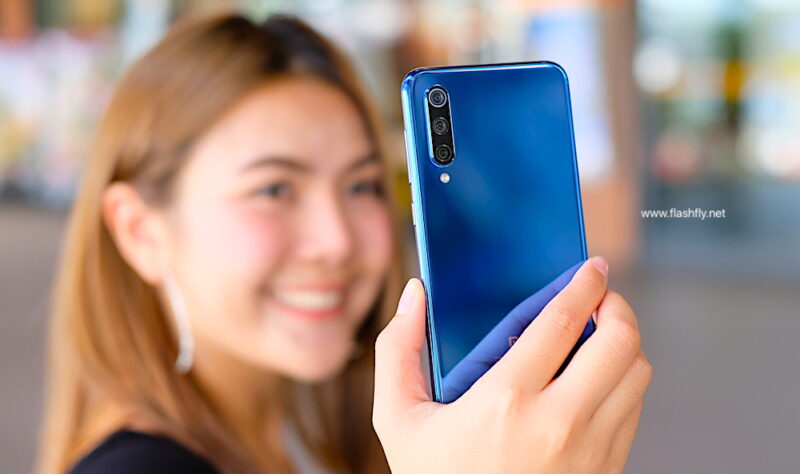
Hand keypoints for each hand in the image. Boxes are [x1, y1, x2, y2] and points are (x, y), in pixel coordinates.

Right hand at [373, 257, 651, 472]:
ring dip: (623, 345)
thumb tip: (414, 295)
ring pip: (637, 374)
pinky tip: (594, 381)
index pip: (563, 322)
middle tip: (600, 299)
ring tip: (598, 338)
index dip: (584, 284)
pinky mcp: (607, 470)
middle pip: (620, 342)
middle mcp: (559, 423)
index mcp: (506, 400)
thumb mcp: (398, 419)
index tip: (592, 267)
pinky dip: (623, 383)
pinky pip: (634, 409)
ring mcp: (591, 450)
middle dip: (617, 307)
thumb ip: (398, 351)